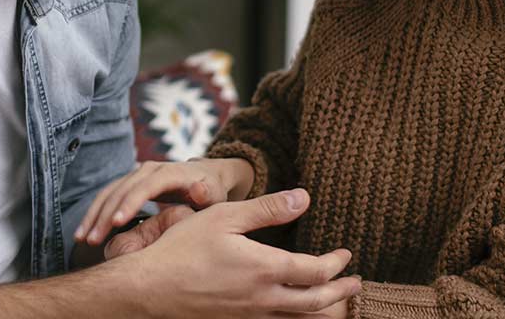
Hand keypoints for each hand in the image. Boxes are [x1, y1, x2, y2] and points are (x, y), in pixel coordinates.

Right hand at [76, 157, 254, 245]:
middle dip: (105, 214)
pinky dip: (95, 213)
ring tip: (82, 238)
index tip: (117, 223)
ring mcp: (136, 175)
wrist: (206, 177)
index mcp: (169, 172)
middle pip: (121, 189)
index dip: (130, 202)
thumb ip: (207, 194)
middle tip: (92, 239)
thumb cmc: (213, 192)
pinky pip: (107, 196)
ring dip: (94, 214)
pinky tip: (85, 231)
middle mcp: (149, 170)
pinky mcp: (129, 184)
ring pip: (109, 192)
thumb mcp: (215, 194)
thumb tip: (197, 189)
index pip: (146, 186)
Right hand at [110, 189, 360, 318]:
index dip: (336, 263)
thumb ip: (267, 208)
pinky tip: (294, 310)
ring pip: (298, 318)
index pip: (316, 271)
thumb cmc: (182, 248)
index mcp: (264, 269)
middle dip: (340, 292)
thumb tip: (305, 198)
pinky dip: (296, 317)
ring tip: (335, 302)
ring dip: (322, 309)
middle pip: (316, 303)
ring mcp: (249, 315)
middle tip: (355, 284)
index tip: (345, 254)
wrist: (149, 288)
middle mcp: (263, 298)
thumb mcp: (224, 217)